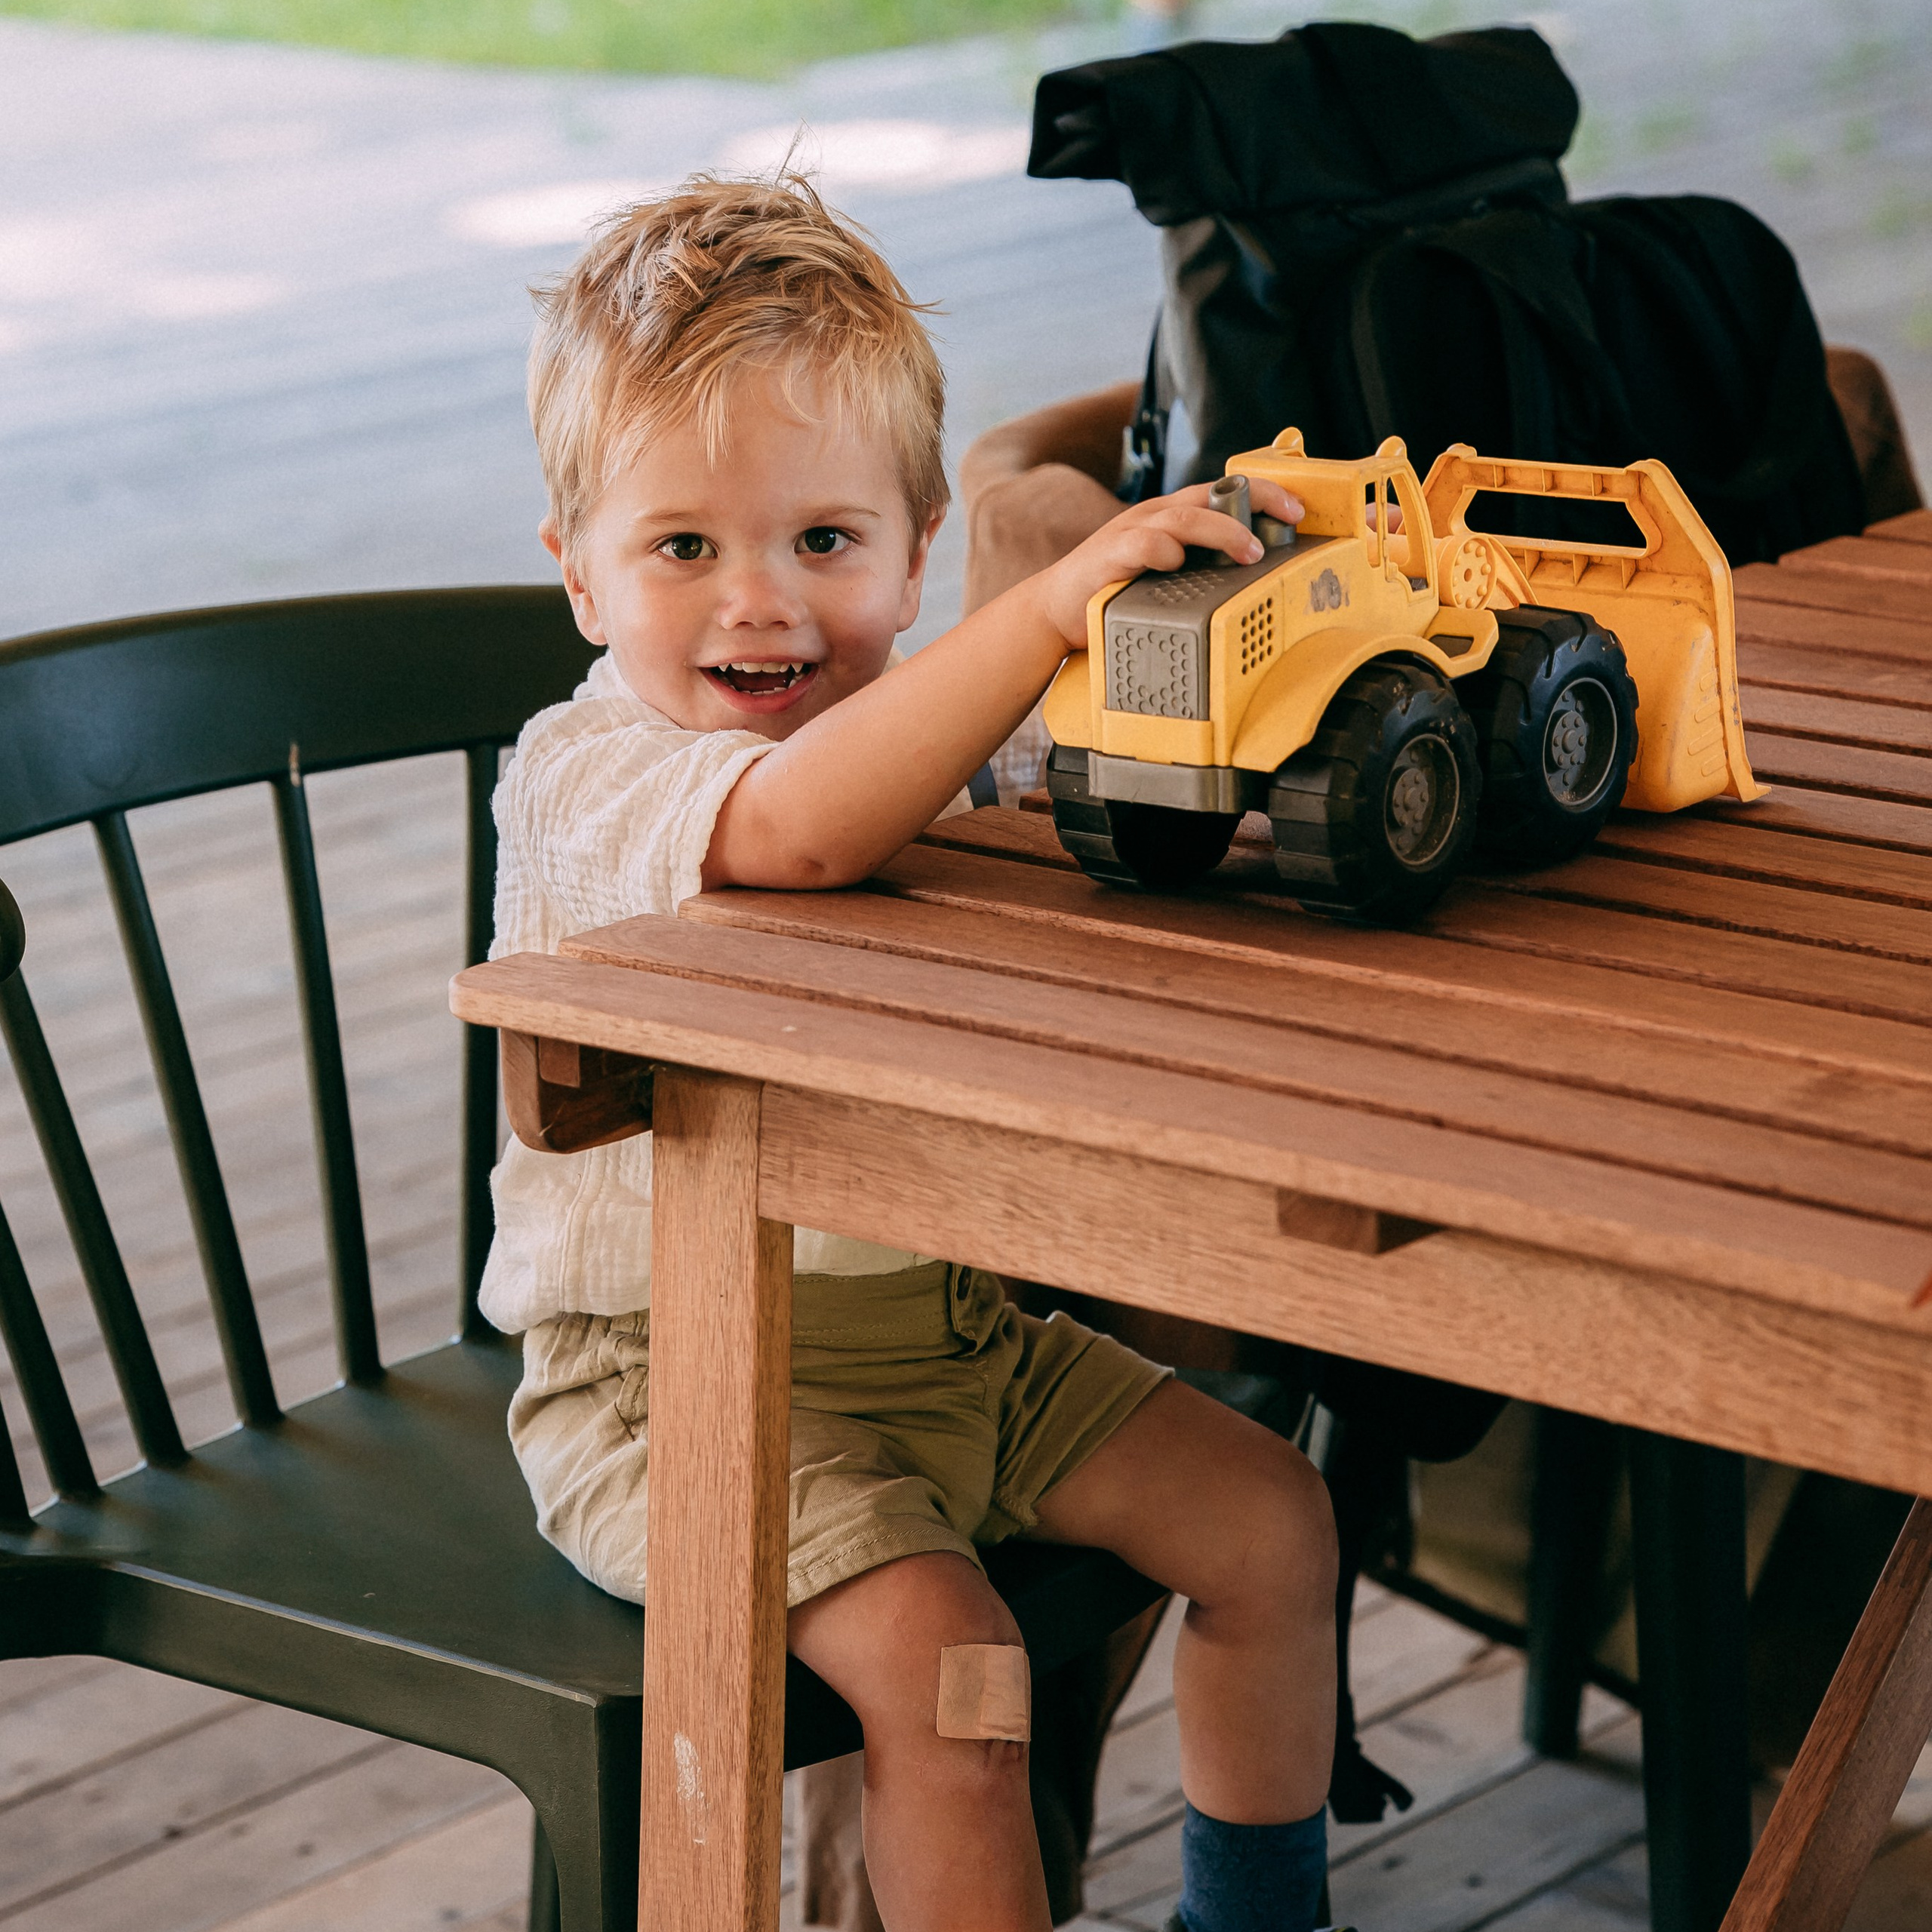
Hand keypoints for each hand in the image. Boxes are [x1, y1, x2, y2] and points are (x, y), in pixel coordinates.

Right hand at [1030, 478, 1304, 645]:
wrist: (1056, 610)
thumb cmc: (1116, 591)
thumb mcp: (1168, 575)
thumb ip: (1201, 569)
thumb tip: (1252, 577)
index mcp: (1173, 518)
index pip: (1224, 492)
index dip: (1263, 494)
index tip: (1296, 510)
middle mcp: (1156, 516)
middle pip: (1211, 493)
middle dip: (1255, 500)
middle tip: (1287, 519)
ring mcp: (1132, 533)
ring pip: (1184, 516)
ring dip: (1222, 530)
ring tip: (1248, 551)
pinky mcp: (1110, 555)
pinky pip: (1142, 543)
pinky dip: (1163, 550)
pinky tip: (1176, 563)